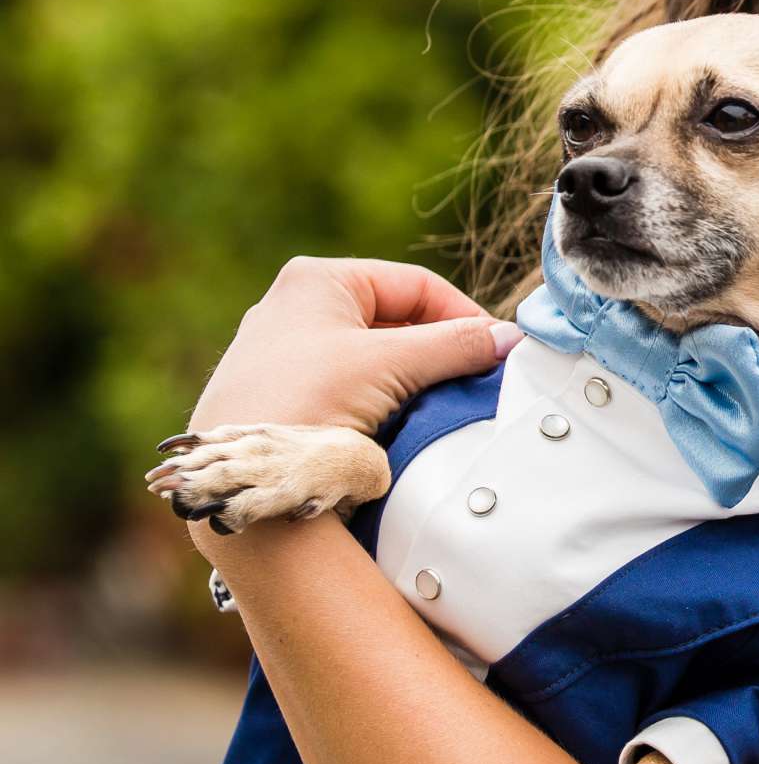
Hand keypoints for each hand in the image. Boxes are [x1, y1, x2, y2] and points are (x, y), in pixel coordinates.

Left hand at [184, 256, 522, 438]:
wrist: (244, 484)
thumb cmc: (307, 405)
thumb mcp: (390, 366)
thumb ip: (455, 346)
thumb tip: (508, 338)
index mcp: (316, 280)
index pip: (415, 285)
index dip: (464, 315)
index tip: (497, 352)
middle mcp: (294, 308)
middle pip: (394, 321)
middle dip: (438, 351)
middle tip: (476, 382)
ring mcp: (283, 355)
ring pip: (372, 358)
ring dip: (411, 380)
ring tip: (442, 408)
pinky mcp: (281, 397)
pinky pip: (347, 389)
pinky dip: (380, 403)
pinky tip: (398, 428)